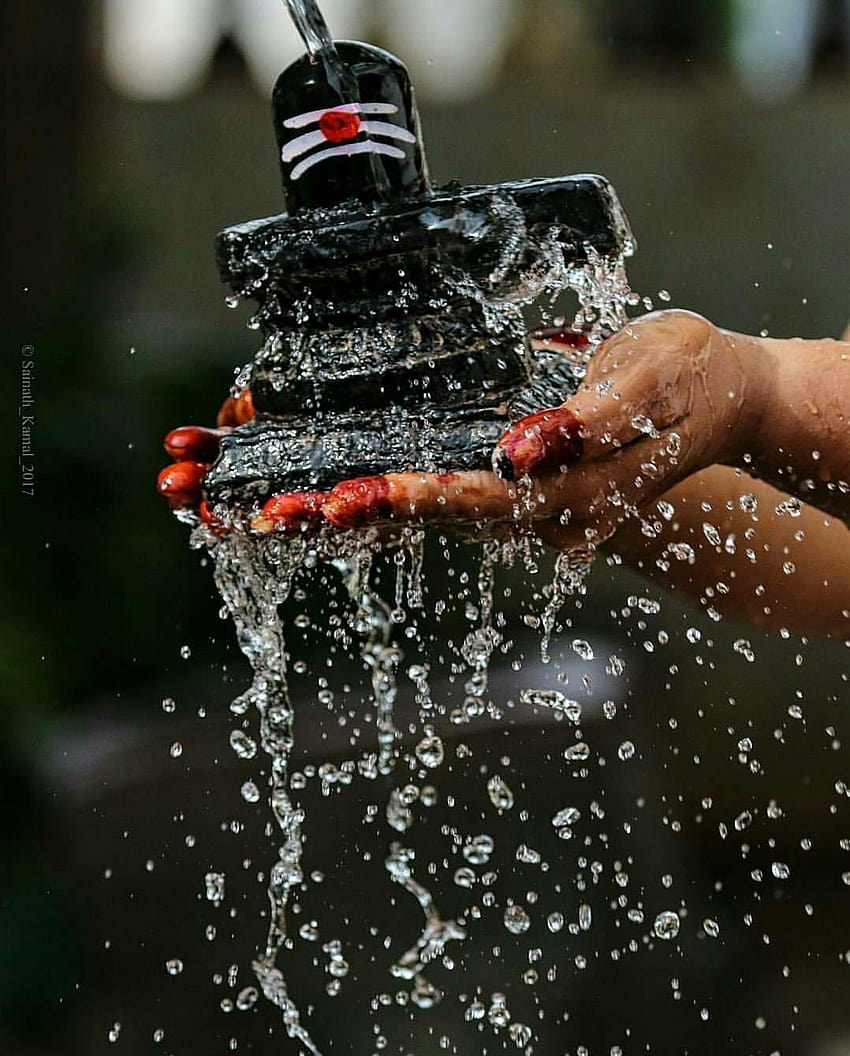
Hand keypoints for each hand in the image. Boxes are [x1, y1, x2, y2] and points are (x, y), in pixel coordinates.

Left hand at [157, 311, 762, 544]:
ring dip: (339, 511)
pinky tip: (318, 483)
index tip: (340, 502)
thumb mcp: (659, 382)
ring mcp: (510, 500)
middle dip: (343, 516)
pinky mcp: (499, 481)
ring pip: (415, 511)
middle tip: (263, 516)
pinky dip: (369, 488)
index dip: (407, 498)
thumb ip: (595, 418)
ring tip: (260, 508)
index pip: (474, 497)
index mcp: (565, 488)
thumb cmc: (692, 383)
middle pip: (424, 518)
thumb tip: (522, 452)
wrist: (715, 407)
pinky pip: (427, 492)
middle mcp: (527, 507)